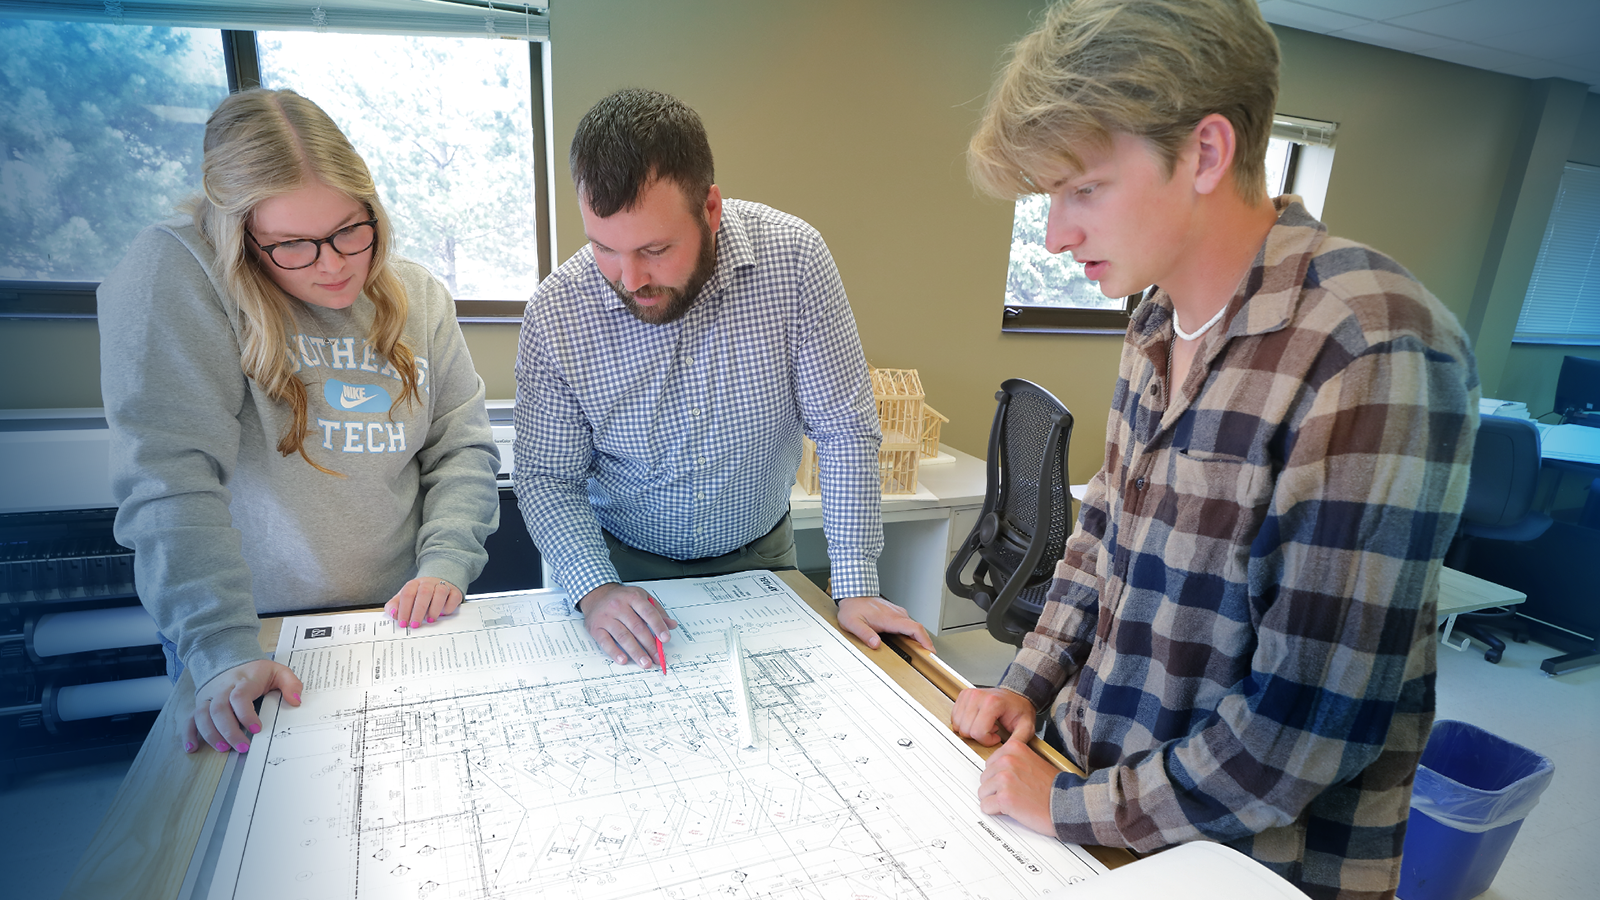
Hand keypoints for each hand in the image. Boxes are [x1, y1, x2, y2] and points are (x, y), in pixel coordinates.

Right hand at [184, 659, 303, 753]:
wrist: (229, 659)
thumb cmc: (255, 672)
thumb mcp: (278, 671)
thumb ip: (290, 684)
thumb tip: (295, 701)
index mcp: (243, 680)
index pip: (239, 696)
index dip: (246, 714)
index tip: (256, 729)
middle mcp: (222, 689)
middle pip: (219, 709)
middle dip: (229, 730)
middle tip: (242, 747)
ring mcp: (209, 697)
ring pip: (202, 715)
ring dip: (210, 734)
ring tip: (223, 749)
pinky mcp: (200, 704)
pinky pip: (189, 719)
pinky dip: (189, 734)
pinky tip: (192, 747)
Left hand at [385, 576, 463, 628]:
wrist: (436, 584)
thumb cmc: (418, 596)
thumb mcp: (403, 599)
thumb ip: (394, 606)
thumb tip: (393, 613)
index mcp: (414, 585)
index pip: (407, 594)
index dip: (404, 609)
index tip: (403, 623)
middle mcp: (428, 583)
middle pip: (424, 593)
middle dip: (419, 611)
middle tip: (415, 624)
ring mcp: (442, 586)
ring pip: (440, 592)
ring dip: (435, 608)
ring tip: (430, 620)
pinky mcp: (454, 592)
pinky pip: (454, 597)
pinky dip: (449, 607)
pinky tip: (443, 614)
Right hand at [579, 583, 677, 667]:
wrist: (596, 595)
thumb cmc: (621, 598)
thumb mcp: (641, 597)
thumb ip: (657, 611)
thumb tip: (671, 625)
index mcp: (633, 597)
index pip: (648, 613)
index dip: (658, 626)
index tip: (665, 639)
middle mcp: (619, 606)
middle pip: (637, 628)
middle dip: (649, 645)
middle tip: (657, 657)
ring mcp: (606, 617)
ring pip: (623, 636)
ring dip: (635, 652)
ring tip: (645, 662)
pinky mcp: (596, 628)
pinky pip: (605, 642)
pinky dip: (615, 652)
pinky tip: (623, 659)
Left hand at [836, 595, 933, 650]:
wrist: (853, 595)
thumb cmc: (853, 608)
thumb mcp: (853, 624)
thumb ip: (865, 634)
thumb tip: (876, 644)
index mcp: (889, 618)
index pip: (914, 628)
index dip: (925, 640)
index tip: (930, 650)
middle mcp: (897, 614)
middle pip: (918, 629)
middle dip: (925, 643)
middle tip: (927, 657)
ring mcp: (898, 613)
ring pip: (914, 627)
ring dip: (919, 639)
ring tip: (920, 652)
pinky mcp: (896, 614)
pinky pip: (909, 625)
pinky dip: (913, 634)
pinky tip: (910, 642)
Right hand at [951, 686, 1035, 746]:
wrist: (1016, 694)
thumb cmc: (1019, 709)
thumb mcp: (1026, 727)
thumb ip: (1018, 741)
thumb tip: (1008, 753)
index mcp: (993, 702)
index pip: (978, 732)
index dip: (987, 740)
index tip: (997, 735)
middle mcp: (978, 696)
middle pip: (966, 730)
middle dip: (979, 736)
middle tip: (992, 730)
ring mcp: (969, 695)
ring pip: (958, 725)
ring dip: (971, 730)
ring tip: (985, 725)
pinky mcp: (963, 695)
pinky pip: (954, 718)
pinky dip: (964, 724)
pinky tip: (977, 720)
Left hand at [977, 729, 1057, 834]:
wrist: (1068, 803)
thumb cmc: (1054, 787)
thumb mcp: (1033, 761)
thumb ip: (1013, 760)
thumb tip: (994, 768)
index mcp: (1013, 748)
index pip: (990, 763)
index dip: (1001, 776)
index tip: (1015, 781)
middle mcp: (1007, 760)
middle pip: (985, 778)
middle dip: (996, 789)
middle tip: (1018, 793)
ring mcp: (1004, 779)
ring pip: (983, 793)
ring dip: (996, 800)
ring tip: (1017, 801)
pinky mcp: (1004, 798)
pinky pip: (986, 807)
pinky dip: (997, 812)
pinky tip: (1014, 809)